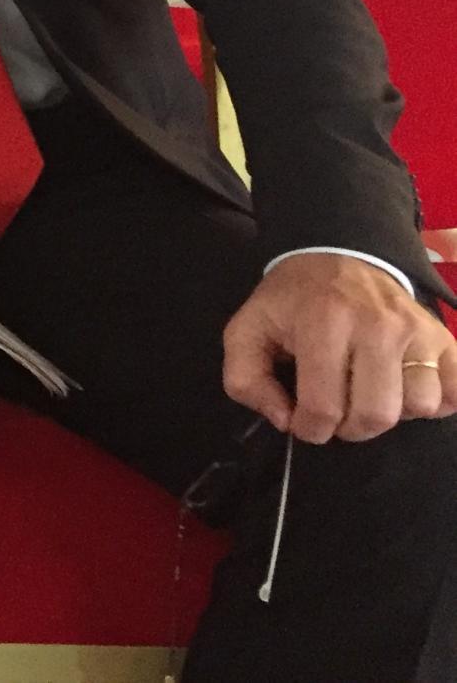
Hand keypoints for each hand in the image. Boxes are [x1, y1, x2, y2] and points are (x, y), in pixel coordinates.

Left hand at [223, 253, 456, 443]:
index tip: (301, 420)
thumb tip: (284, 420)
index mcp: (324, 322)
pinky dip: (431, 403)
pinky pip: (452, 395)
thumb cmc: (292, 300)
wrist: (337, 255)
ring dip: (390, 414)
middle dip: (349, 428)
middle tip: (335, 413)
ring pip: (419, 406)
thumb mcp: (248, 330)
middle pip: (376, 414)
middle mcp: (378, 326)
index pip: (324, 406)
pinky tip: (400, 389)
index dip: (309, 428)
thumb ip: (246, 379)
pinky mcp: (444, 338)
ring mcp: (417, 331)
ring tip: (366, 395)